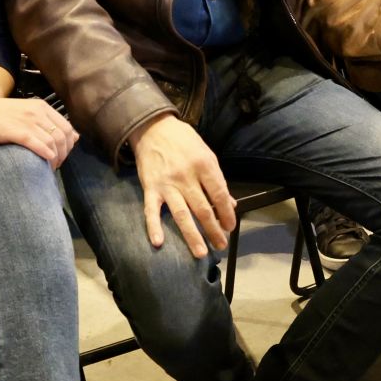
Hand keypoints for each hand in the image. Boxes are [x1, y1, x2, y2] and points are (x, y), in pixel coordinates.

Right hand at [0, 96, 76, 169]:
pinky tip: (47, 164)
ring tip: (50, 168)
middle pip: (63, 136)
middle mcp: (37, 111)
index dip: (68, 144)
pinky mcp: (17, 131)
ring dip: (56, 158)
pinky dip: (47, 156)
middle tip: (57, 165)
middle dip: (64, 153)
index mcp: (41, 106)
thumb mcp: (24, 113)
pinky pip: (40, 145)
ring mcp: (28, 120)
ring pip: (54, 142)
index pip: (67, 126)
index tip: (62, 155)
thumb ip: (45, 122)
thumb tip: (72, 135)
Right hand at [130, 116, 234, 257]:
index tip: (230, 227)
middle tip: (220, 245)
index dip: (227, 214)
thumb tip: (230, 204)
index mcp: (204, 165)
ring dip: (192, 236)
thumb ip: (217, 180)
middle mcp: (186, 176)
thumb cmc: (184, 141)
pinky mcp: (150, 188)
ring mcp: (167, 184)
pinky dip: (154, 227)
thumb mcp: (206, 154)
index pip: (219, 195)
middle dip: (213, 230)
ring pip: (181, 214)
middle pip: (203, 209)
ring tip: (200, 253)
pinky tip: (158, 242)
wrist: (154, 128)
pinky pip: (151, 210)